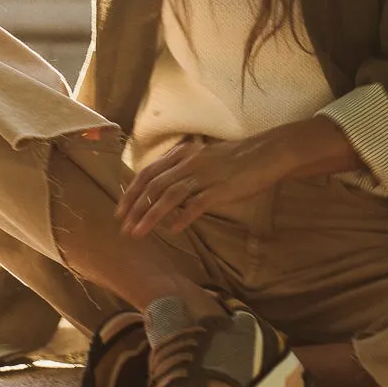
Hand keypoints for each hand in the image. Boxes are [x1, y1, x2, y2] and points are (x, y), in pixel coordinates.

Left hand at [115, 129, 296, 238]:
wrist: (267, 153)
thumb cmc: (237, 158)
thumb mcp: (204, 158)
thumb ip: (184, 169)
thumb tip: (166, 188)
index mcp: (183, 155)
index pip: (148, 173)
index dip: (131, 192)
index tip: (120, 210)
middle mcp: (189, 163)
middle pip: (153, 186)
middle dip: (135, 208)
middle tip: (123, 227)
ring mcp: (204, 175)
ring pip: (168, 196)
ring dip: (150, 216)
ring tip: (137, 233)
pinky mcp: (220, 188)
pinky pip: (196, 204)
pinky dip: (182, 217)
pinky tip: (172, 230)